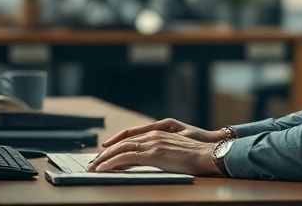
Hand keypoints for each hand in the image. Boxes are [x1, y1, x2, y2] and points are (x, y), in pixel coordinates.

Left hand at [86, 129, 221, 176]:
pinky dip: (111, 163)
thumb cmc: (195, 155)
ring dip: (104, 159)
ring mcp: (153, 143)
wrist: (207, 154)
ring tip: (93, 168)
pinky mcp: (153, 154)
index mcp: (159, 132)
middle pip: (122, 142)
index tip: (103, 152)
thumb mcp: (174, 150)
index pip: (131, 136)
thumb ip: (160, 151)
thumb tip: (148, 160)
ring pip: (121, 149)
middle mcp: (153, 135)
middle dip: (105, 153)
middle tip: (93, 163)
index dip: (115, 143)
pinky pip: (125, 158)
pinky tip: (102, 170)